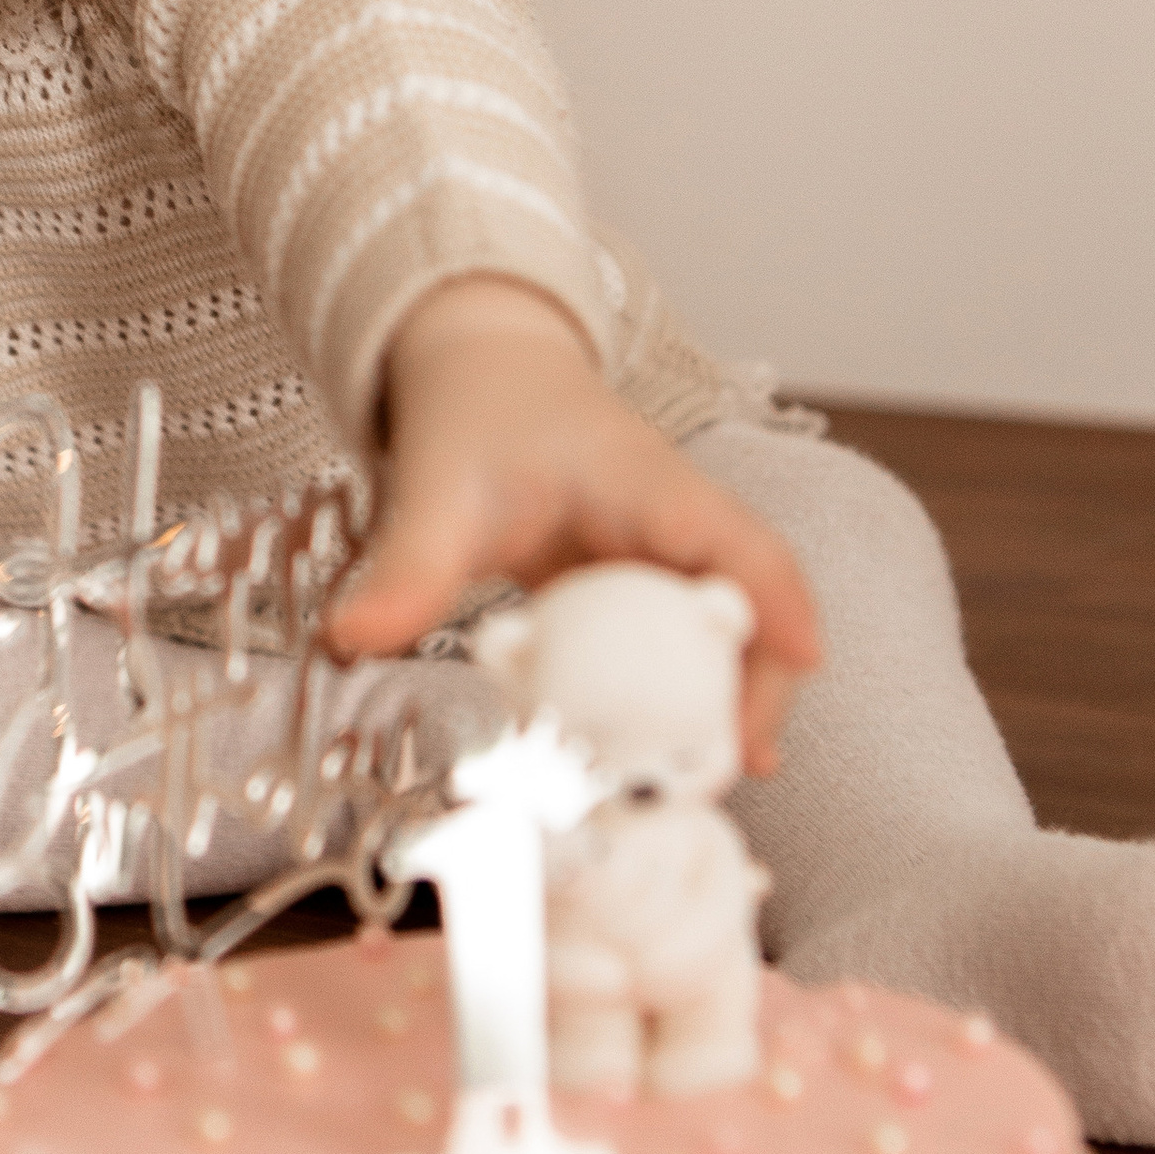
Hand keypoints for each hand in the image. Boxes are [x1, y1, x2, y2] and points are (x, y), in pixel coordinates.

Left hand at [326, 274, 820, 774]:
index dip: (779, 599)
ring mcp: (662, 556)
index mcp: (647, 486)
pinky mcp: (637, 586)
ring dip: (725, 699)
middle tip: (736, 767)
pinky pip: (679, 643)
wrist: (474, 371)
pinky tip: (663, 761)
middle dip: (759, 682)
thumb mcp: (437, 487)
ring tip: (706, 782)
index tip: (803, 660)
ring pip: (724, 629)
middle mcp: (673, 523)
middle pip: (752, 602)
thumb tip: (351, 641)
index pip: (738, 541)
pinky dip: (681, 698)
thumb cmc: (473, 416)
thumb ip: (406, 566)